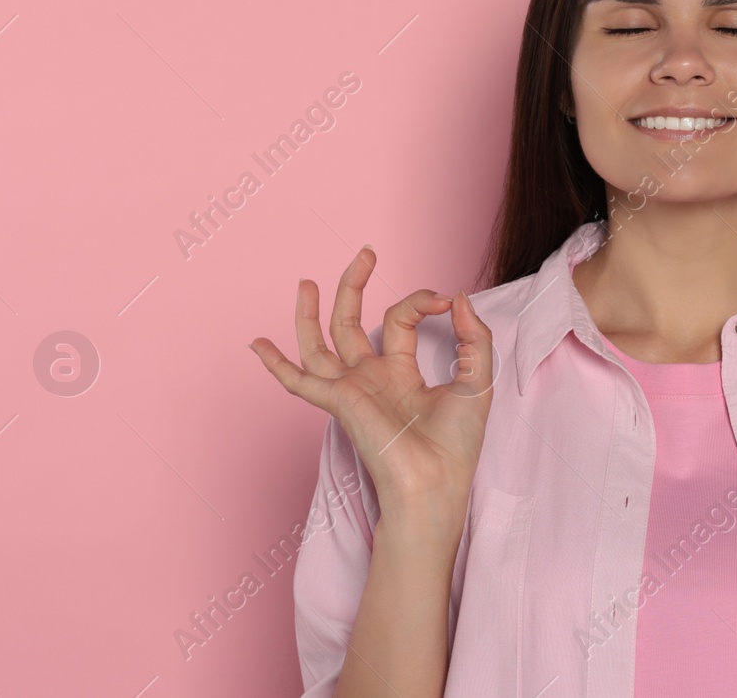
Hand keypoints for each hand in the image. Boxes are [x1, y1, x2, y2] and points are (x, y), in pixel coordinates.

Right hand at [248, 247, 494, 522]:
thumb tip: (458, 298)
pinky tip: (258, 343)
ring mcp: (352, 390)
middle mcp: (371, 379)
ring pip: (319, 344)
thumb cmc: (457, 446)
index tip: (446, 300)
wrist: (437, 484)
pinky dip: (276, 364)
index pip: (400, 319)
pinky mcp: (339, 402)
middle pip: (351, 323)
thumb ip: (474, 337)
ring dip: (309, 313)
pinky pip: (298, 382)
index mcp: (400, 372)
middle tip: (365, 253)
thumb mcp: (478, 381)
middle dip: (354, 285)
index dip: (421, 301)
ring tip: (307, 281)